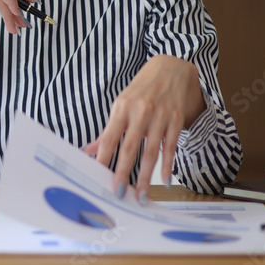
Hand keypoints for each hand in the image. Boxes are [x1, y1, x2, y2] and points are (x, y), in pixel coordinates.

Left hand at [83, 55, 206, 202]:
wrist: (171, 68)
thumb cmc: (141, 90)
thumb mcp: (121, 104)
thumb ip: (108, 129)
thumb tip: (88, 150)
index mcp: (122, 108)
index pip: (109, 137)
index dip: (103, 157)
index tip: (98, 175)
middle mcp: (140, 112)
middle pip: (130, 147)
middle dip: (123, 172)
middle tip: (119, 193)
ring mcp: (160, 117)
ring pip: (151, 151)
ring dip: (146, 176)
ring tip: (141, 195)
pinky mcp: (176, 120)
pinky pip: (171, 147)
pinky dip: (167, 165)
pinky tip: (163, 180)